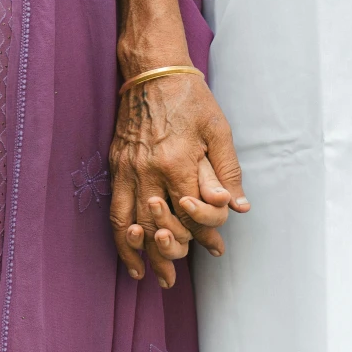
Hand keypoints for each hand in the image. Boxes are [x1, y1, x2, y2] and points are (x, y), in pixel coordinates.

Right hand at [109, 68, 249, 288]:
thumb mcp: (219, 130)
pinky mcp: (116, 165)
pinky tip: (127, 245)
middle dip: (167, 256)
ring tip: (145, 276)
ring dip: (136, 253)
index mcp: (177, 163)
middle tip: (172, 280)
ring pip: (128, 223)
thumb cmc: (190, 98)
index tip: (214, 251)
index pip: (190, 213)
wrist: (152, 71)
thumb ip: (228, 171)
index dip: (203, 236)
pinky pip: (114, 207)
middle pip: (156, 226)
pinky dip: (119, 233)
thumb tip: (237, 207)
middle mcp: (148, 171)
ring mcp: (128, 169)